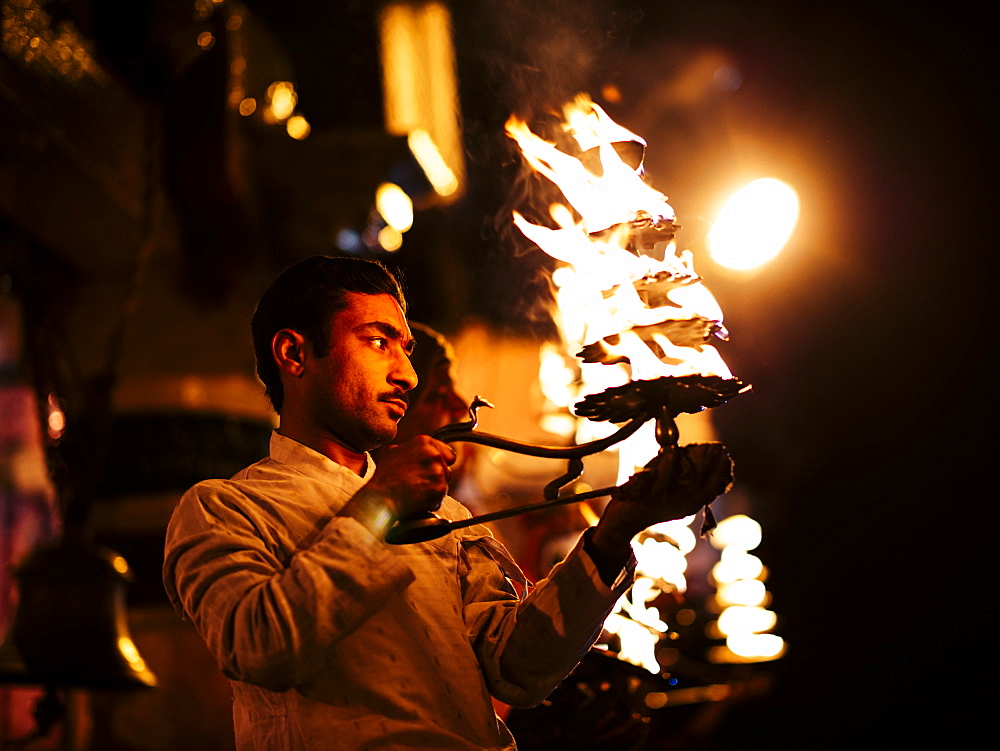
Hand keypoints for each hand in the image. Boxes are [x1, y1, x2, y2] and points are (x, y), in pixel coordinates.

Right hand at [342, 436, 455, 535]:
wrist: (380, 497)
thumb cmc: (384, 476)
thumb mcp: (391, 452)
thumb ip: (410, 447)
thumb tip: (417, 450)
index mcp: (424, 442)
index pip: (448, 454)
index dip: (441, 464)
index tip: (430, 471)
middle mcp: (434, 454)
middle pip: (447, 470)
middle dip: (435, 478)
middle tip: (417, 482)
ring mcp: (438, 472)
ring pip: (444, 484)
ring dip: (433, 489)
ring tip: (414, 491)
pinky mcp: (440, 489)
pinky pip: (440, 497)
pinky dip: (430, 501)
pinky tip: (416, 499)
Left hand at [590, 443, 732, 558]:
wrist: (624, 521)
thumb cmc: (648, 501)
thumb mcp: (670, 493)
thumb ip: (682, 479)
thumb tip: (693, 455)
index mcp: (688, 505)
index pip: (711, 489)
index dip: (720, 472)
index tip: (725, 455)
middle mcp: (681, 506)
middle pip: (703, 484)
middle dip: (713, 464)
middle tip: (718, 448)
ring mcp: (667, 503)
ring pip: (686, 481)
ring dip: (694, 463)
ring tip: (700, 447)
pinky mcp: (650, 499)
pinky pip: (661, 480)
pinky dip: (667, 466)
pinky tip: (671, 453)